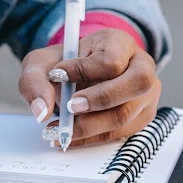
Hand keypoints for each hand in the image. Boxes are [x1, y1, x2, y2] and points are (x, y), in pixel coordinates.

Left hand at [18, 28, 160, 147]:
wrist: (77, 75)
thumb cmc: (64, 65)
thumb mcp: (43, 63)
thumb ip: (35, 80)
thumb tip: (41, 111)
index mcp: (121, 43)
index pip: (112, 59)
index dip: (84, 70)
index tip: (57, 75)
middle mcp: (143, 67)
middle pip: (136, 84)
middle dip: (99, 99)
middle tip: (68, 107)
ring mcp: (146, 95)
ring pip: (125, 115)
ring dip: (89, 126)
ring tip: (58, 129)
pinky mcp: (140, 118)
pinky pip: (119, 133)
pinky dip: (90, 138)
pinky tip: (68, 136)